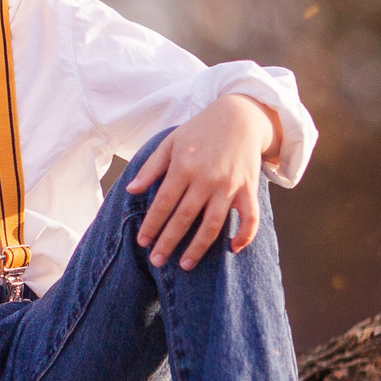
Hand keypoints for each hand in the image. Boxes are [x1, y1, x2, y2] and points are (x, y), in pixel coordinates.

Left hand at [125, 97, 278, 270]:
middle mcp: (207, 179)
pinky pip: (250, 217)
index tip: (142, 242)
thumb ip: (151, 168)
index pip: (164, 203)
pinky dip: (244, 235)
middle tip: (157, 261)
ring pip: (214, 224)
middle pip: (185, 218)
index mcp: (184, 167)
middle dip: (169, 241)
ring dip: (199, 247)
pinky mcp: (249, 188)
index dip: (152, 224)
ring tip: (185, 264)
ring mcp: (230, 185)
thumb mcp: (170, 142)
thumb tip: (131, 190)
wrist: (239, 116)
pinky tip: (232, 249)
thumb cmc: (200, 130)